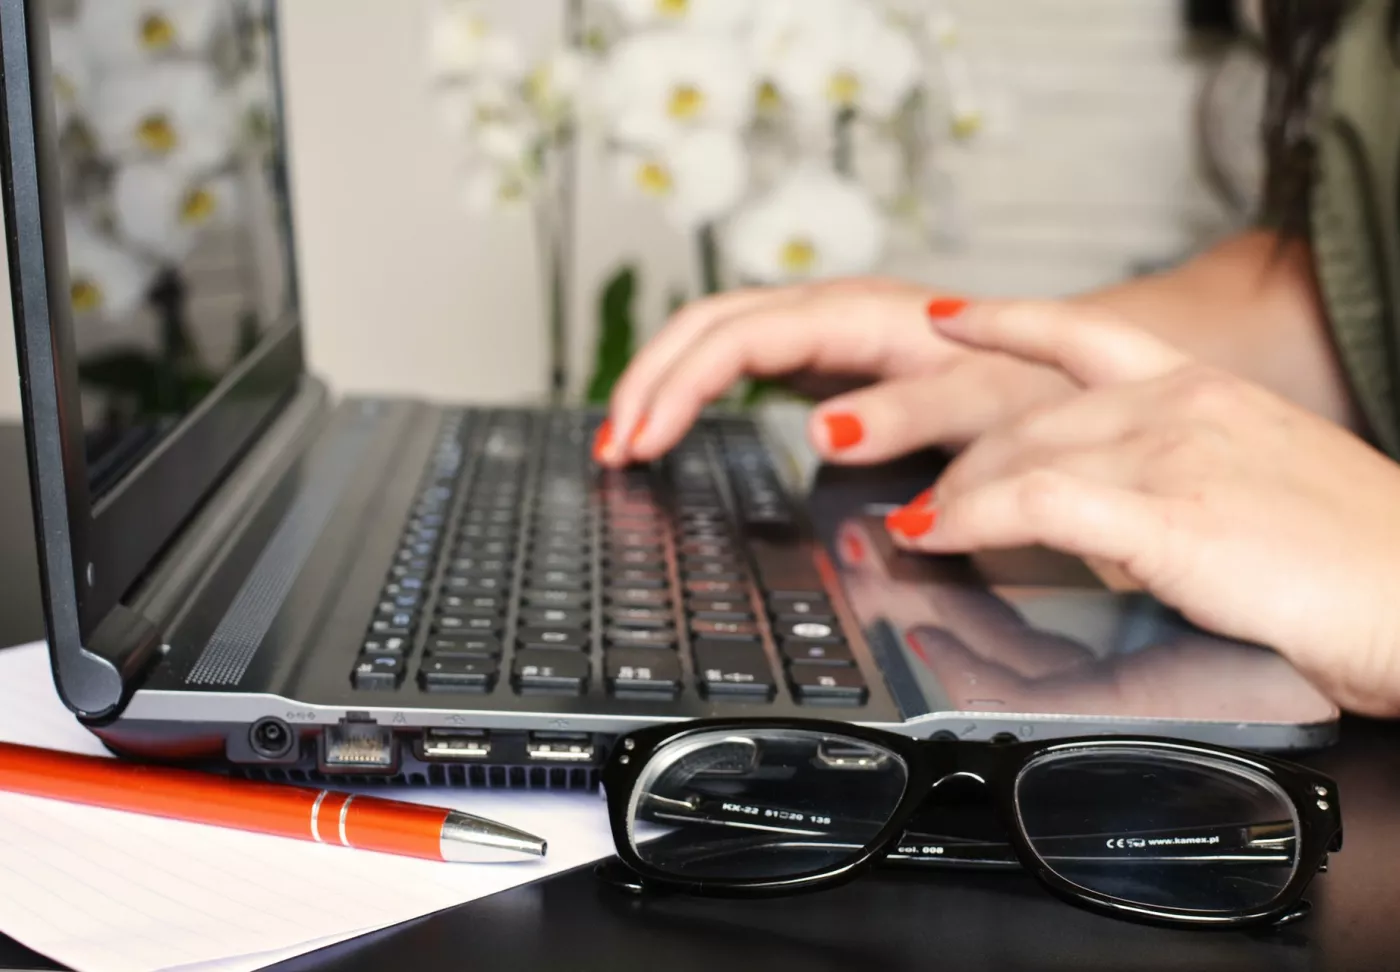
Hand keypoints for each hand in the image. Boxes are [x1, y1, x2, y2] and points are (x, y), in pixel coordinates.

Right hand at [594, 278, 1074, 465]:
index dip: (678, 389)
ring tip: (623, 438)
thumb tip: (821, 429)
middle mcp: (831, 310)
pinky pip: (737, 357)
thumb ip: (908, 413)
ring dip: (660, 382)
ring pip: (713, 334)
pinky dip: (693, 389)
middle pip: (706, 325)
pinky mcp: (825, 354)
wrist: (1065, 361)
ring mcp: (824, 329)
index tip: (642, 445)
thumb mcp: (983, 405)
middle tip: (612, 451)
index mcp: (860, 316)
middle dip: (648, 383)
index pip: (737, 340)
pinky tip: (672, 422)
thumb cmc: (1030, 384)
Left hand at [882, 301, 1399, 715]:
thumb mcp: (1260, 487)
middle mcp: (1183, 404)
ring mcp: (1174, 454)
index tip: (951, 319)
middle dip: (966, 461)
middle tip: (927, 496)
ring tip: (920, 525)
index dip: (1005, 321)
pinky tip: (938, 534)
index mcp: (1207, 390)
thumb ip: (1183, 478)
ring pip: (1022, 454)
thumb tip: (1118, 511)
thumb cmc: (1362, 562)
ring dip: (955, 495)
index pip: (1084, 335)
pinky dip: (970, 518)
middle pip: (1031, 415)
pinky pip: (1037, 504)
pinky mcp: (1169, 516)